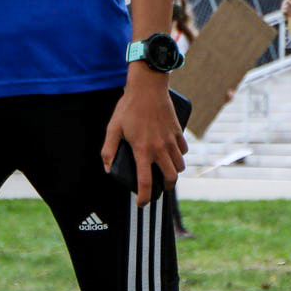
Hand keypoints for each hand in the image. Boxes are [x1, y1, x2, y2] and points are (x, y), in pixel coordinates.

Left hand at [102, 76, 186, 205]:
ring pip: (180, 166)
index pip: (146, 183)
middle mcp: (160, 149)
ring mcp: (171, 140)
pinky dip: (180, 156)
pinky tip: (172, 154)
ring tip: (166, 171)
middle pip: (171, 178)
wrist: (148, 86)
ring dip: (174, 172)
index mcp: (143, 150)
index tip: (142, 204)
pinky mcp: (178, 132)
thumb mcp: (113, 128)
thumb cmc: (128, 106)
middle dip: (166, 188)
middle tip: (160, 188)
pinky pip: (184, 150)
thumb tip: (107, 168)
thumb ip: (109, 150)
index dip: (144, 198)